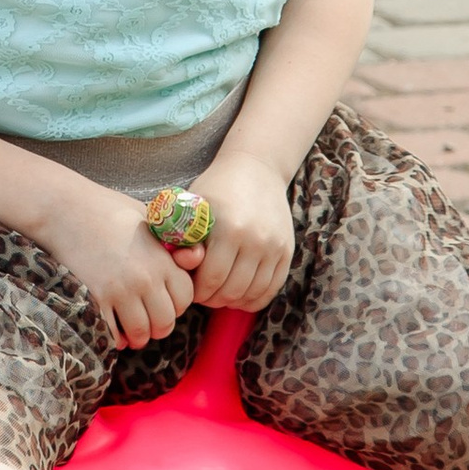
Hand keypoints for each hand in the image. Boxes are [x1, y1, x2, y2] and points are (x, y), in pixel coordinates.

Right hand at [49, 184, 197, 348]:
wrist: (65, 208)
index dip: (178, 303)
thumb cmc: (107, 209)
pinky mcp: (95, 299)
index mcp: (161, 259)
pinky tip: (112, 328)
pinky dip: (115, 338)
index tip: (166, 300)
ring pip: (141, 334)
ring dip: (137, 335)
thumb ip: (170, 243)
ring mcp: (119, 291)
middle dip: (159, 325)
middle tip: (149, 319)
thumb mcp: (147, 218)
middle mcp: (145, 278)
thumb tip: (193, 258)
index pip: (185, 298)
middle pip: (166, 322)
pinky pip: (113, 335)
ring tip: (131, 328)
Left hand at [186, 152, 295, 314]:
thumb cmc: (217, 189)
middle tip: (204, 294)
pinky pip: (272, 288)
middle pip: (232, 290)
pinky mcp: (287, 250)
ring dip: (233, 301)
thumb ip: (184, 238)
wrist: (257, 168)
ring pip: (252, 293)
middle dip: (213, 298)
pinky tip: (241, 294)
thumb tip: (181, 266)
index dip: (198, 291)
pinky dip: (255, 298)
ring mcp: (274, 246)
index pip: (211, 279)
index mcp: (228, 228)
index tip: (191, 288)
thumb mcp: (195, 207)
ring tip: (221, 293)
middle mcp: (255, 239)